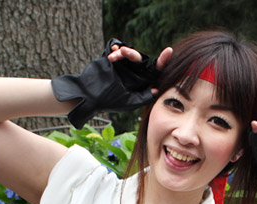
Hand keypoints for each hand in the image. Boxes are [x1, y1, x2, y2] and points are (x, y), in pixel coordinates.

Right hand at [52, 39, 166, 128]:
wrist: (88, 95)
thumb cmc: (109, 102)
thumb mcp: (129, 102)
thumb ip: (143, 97)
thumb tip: (157, 89)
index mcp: (140, 82)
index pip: (154, 71)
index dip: (163, 62)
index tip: (168, 51)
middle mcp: (134, 73)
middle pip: (140, 59)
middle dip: (133, 54)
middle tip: (124, 51)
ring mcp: (124, 66)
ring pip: (129, 53)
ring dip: (122, 52)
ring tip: (113, 56)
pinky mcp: (114, 61)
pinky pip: (118, 50)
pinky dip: (116, 48)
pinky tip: (113, 50)